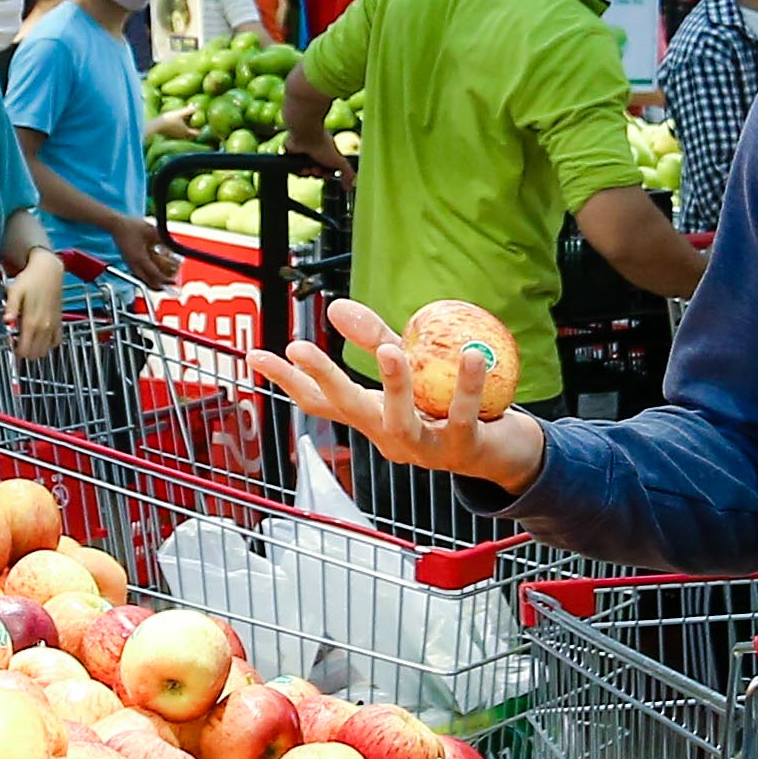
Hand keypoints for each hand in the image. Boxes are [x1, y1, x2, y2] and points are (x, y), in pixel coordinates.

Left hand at [7, 250, 67, 360]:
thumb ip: (11, 309)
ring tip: (27, 336)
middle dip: (24, 351)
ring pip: (45, 350)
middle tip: (17, 339)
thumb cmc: (30, 279)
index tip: (10, 341)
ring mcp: (53, 325)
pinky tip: (40, 335)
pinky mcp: (59, 322)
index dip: (15, 350)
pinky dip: (47, 343)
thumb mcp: (15, 291)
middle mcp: (44, 326)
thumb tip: (7, 322)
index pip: (24, 350)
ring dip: (35, 348)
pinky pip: (56, 342)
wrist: (49, 270)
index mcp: (32, 321)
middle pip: (34, 354)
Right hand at [114, 218, 184, 291]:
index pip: (155, 276)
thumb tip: (174, 247)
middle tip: (170, 283)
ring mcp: (130, 265)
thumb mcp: (152, 231)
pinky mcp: (129, 263)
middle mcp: (134, 264)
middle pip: (149, 283)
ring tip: (164, 280)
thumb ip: (164, 241)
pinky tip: (154, 273)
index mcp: (140, 258)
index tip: (174, 281)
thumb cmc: (131, 226)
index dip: (166, 280)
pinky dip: (149, 277)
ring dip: (154, 282)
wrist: (116, 225)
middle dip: (161, 286)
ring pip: (144, 281)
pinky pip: (140, 276)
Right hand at [261, 296, 547, 492]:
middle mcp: (389, 438)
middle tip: (299, 346)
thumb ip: (376, 340)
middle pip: (348, 409)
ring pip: (401, 421)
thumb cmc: (446, 408)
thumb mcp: (410, 369)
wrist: (501, 452)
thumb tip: (336, 306)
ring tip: (390, 351)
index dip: (287, 379)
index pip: (320, 400)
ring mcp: (424, 449)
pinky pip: (461, 415)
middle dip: (323, 378)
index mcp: (372, 419)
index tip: (256, 354)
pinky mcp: (462, 448)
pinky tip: (472, 355)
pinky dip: (466, 385)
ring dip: (394, 386)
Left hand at [286, 122, 343, 173]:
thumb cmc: (322, 145)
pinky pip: (292, 170)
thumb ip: (348, 173)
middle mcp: (314, 155)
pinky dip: (296, 170)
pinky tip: (300, 166)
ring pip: (303, 174)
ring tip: (307, 167)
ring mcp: (302, 156)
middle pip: (315, 174)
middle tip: (316, 169)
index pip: (326, 172)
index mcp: (325, 155)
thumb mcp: (340, 162)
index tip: (326, 174)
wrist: (306, 135)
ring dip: (306, 173)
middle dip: (316, 174)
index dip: (326, 175)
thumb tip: (350, 186)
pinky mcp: (290, 156)